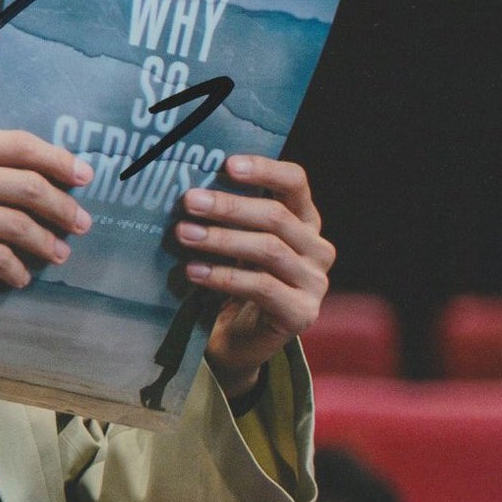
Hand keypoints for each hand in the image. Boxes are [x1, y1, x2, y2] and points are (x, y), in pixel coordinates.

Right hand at [0, 127, 94, 318]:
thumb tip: (24, 178)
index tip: (83, 175)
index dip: (59, 160)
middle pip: (29, 184)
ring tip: (59, 253)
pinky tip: (19, 276)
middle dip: (63, 206)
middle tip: (81, 222)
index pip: (19, 144)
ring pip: (20, 224)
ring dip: (47, 242)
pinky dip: (16, 270)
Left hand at [174, 156, 333, 398]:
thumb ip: (224, 214)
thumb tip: (188, 186)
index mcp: (304, 220)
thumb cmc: (232, 277)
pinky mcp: (302, 313)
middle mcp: (317, 248)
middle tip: (189, 201)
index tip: (228, 164)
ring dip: (221, 240)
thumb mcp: (231, 240)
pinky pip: (263, 287)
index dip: (264, 169)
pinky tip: (194, 272)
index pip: (295, 183)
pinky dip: (224, 277)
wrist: (237, 338)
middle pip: (276, 216)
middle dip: (229, 206)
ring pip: (268, 250)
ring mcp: (315, 282)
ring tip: (184, 234)